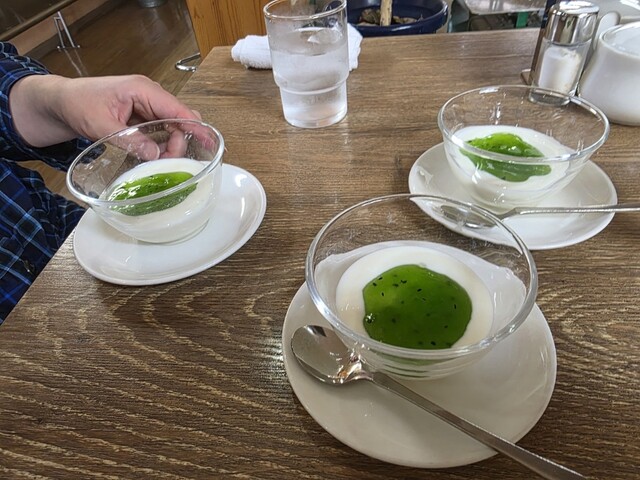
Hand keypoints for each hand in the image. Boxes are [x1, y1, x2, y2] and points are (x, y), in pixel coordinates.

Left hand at [9, 74, 199, 148]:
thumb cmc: (77, 103)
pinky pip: (160, 130)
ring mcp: (146, 105)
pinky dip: (162, 144)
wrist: (60, 102)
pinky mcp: (142, 116)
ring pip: (171, 126)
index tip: (209, 142)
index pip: (177, 108)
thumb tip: (154, 154)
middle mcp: (149, 95)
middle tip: (172, 162)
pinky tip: (157, 157)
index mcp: (142, 90)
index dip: (195, 126)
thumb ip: (129, 139)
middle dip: (181, 141)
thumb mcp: (100, 124)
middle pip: (179, 118)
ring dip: (171, 145)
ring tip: (162, 162)